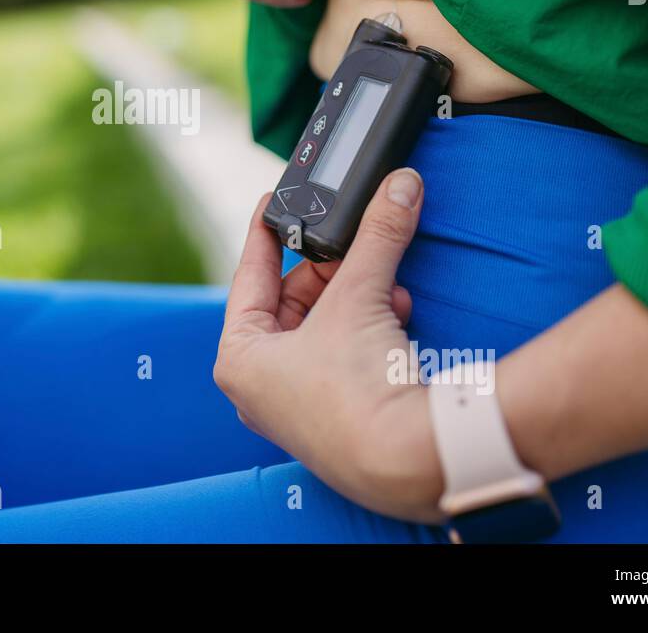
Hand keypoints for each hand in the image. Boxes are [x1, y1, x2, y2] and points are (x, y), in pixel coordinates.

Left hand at [213, 168, 443, 522]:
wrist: (408, 461)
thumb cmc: (357, 390)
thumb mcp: (360, 296)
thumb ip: (377, 236)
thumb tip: (399, 187)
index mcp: (239, 359)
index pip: (249, 278)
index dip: (264, 234)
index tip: (272, 202)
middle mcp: (261, 386)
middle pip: (291, 301)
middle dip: (330, 271)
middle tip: (353, 246)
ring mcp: (298, 405)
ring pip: (322, 326)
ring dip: (356, 297)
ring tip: (385, 281)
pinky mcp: (338, 415)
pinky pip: (346, 352)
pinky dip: (368, 327)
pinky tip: (396, 310)